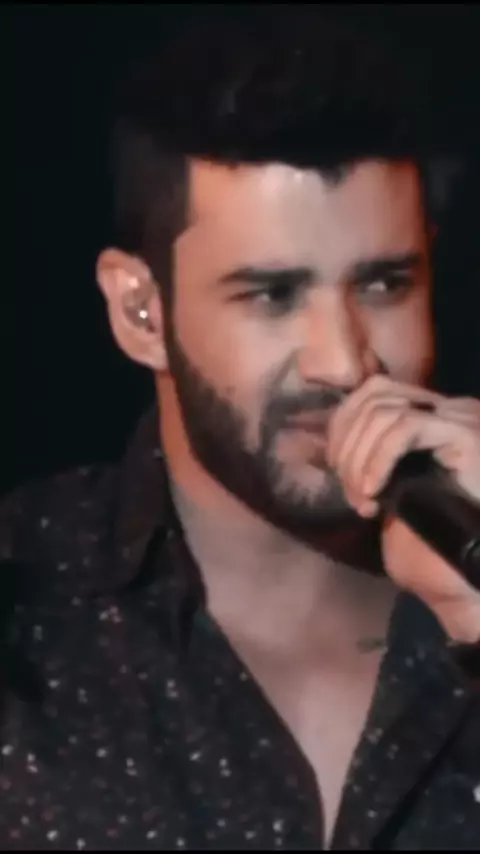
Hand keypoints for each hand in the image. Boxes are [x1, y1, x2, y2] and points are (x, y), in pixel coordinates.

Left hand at [327, 375, 479, 643]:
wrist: (475, 572)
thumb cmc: (437, 540)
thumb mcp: (392, 494)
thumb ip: (368, 467)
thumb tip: (323, 454)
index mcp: (431, 415)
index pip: (372, 393)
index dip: (342, 428)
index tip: (337, 473)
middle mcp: (448, 408)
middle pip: (373, 395)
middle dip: (347, 446)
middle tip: (352, 494)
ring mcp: (460, 417)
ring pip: (384, 410)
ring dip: (359, 457)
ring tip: (364, 499)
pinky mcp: (467, 434)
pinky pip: (407, 428)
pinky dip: (379, 459)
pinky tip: (375, 491)